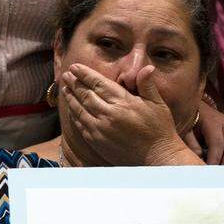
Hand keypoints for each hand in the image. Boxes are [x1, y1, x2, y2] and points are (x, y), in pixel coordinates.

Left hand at [61, 63, 183, 165]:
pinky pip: (81, 125)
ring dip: (71, 97)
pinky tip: (71, 108)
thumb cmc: (159, 129)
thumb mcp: (157, 104)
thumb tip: (148, 67)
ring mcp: (100, 129)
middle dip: (74, 83)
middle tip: (66, 75)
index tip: (75, 66)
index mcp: (123, 102)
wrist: (156, 157)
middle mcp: (109, 114)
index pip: (98, 83)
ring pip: (79, 109)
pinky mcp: (97, 142)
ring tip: (65, 88)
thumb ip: (147, 85)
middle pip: (85, 94)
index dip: (85, 74)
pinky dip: (74, 114)